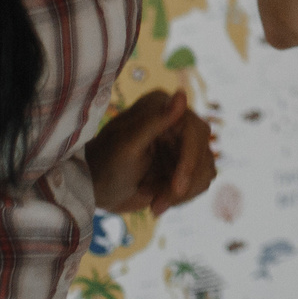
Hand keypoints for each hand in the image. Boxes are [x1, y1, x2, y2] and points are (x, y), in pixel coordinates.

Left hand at [87, 89, 216, 214]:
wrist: (93, 191)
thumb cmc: (104, 164)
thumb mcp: (127, 145)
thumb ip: (156, 121)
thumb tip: (182, 94)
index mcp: (162, 107)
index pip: (195, 132)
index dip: (190, 161)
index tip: (177, 188)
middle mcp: (176, 122)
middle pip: (203, 153)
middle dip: (183, 183)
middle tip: (157, 204)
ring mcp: (182, 145)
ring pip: (204, 171)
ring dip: (178, 193)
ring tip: (152, 199)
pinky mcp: (184, 166)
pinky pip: (200, 182)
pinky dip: (180, 197)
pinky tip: (157, 199)